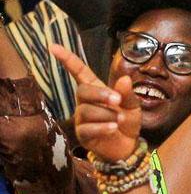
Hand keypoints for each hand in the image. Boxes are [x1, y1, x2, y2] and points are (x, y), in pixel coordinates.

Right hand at [53, 45, 141, 161]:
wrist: (128, 146)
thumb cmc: (127, 121)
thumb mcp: (132, 105)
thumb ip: (127, 93)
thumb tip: (124, 79)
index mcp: (96, 90)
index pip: (79, 72)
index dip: (68, 60)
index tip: (53, 47)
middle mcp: (85, 102)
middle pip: (83, 91)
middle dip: (100, 94)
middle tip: (117, 101)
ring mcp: (81, 118)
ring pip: (87, 111)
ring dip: (107, 114)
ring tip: (119, 120)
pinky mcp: (82, 134)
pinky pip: (87, 128)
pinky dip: (102, 128)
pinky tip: (113, 128)